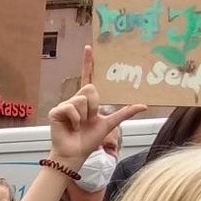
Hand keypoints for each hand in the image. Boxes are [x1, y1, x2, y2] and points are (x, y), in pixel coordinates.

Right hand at [47, 46, 146, 167]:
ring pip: (82, 99)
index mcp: (87, 100)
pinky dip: (76, 120)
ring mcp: (65, 105)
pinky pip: (71, 108)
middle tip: (91, 119)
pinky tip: (72, 127)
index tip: (89, 47)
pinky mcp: (56, 111)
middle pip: (90, 88)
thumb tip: (144, 105)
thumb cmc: (89, 140)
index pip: (88, 77)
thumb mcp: (110, 124)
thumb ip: (125, 113)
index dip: (88, 62)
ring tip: (80, 125)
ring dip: (85, 115)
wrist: (75, 153)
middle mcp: (76, 99)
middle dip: (94, 105)